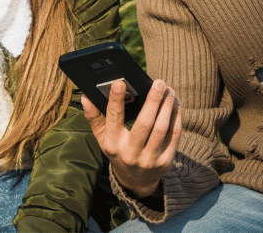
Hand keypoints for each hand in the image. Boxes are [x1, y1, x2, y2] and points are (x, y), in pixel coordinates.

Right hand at [82, 78, 181, 197]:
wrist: (136, 181)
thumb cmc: (118, 150)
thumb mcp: (102, 138)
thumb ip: (94, 117)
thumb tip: (86, 97)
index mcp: (112, 144)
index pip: (114, 119)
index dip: (116, 100)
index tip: (120, 82)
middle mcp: (130, 153)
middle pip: (144, 124)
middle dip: (153, 101)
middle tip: (159, 82)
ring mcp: (149, 159)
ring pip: (161, 128)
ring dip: (167, 106)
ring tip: (169, 90)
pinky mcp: (165, 161)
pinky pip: (174, 135)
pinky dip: (176, 117)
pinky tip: (176, 103)